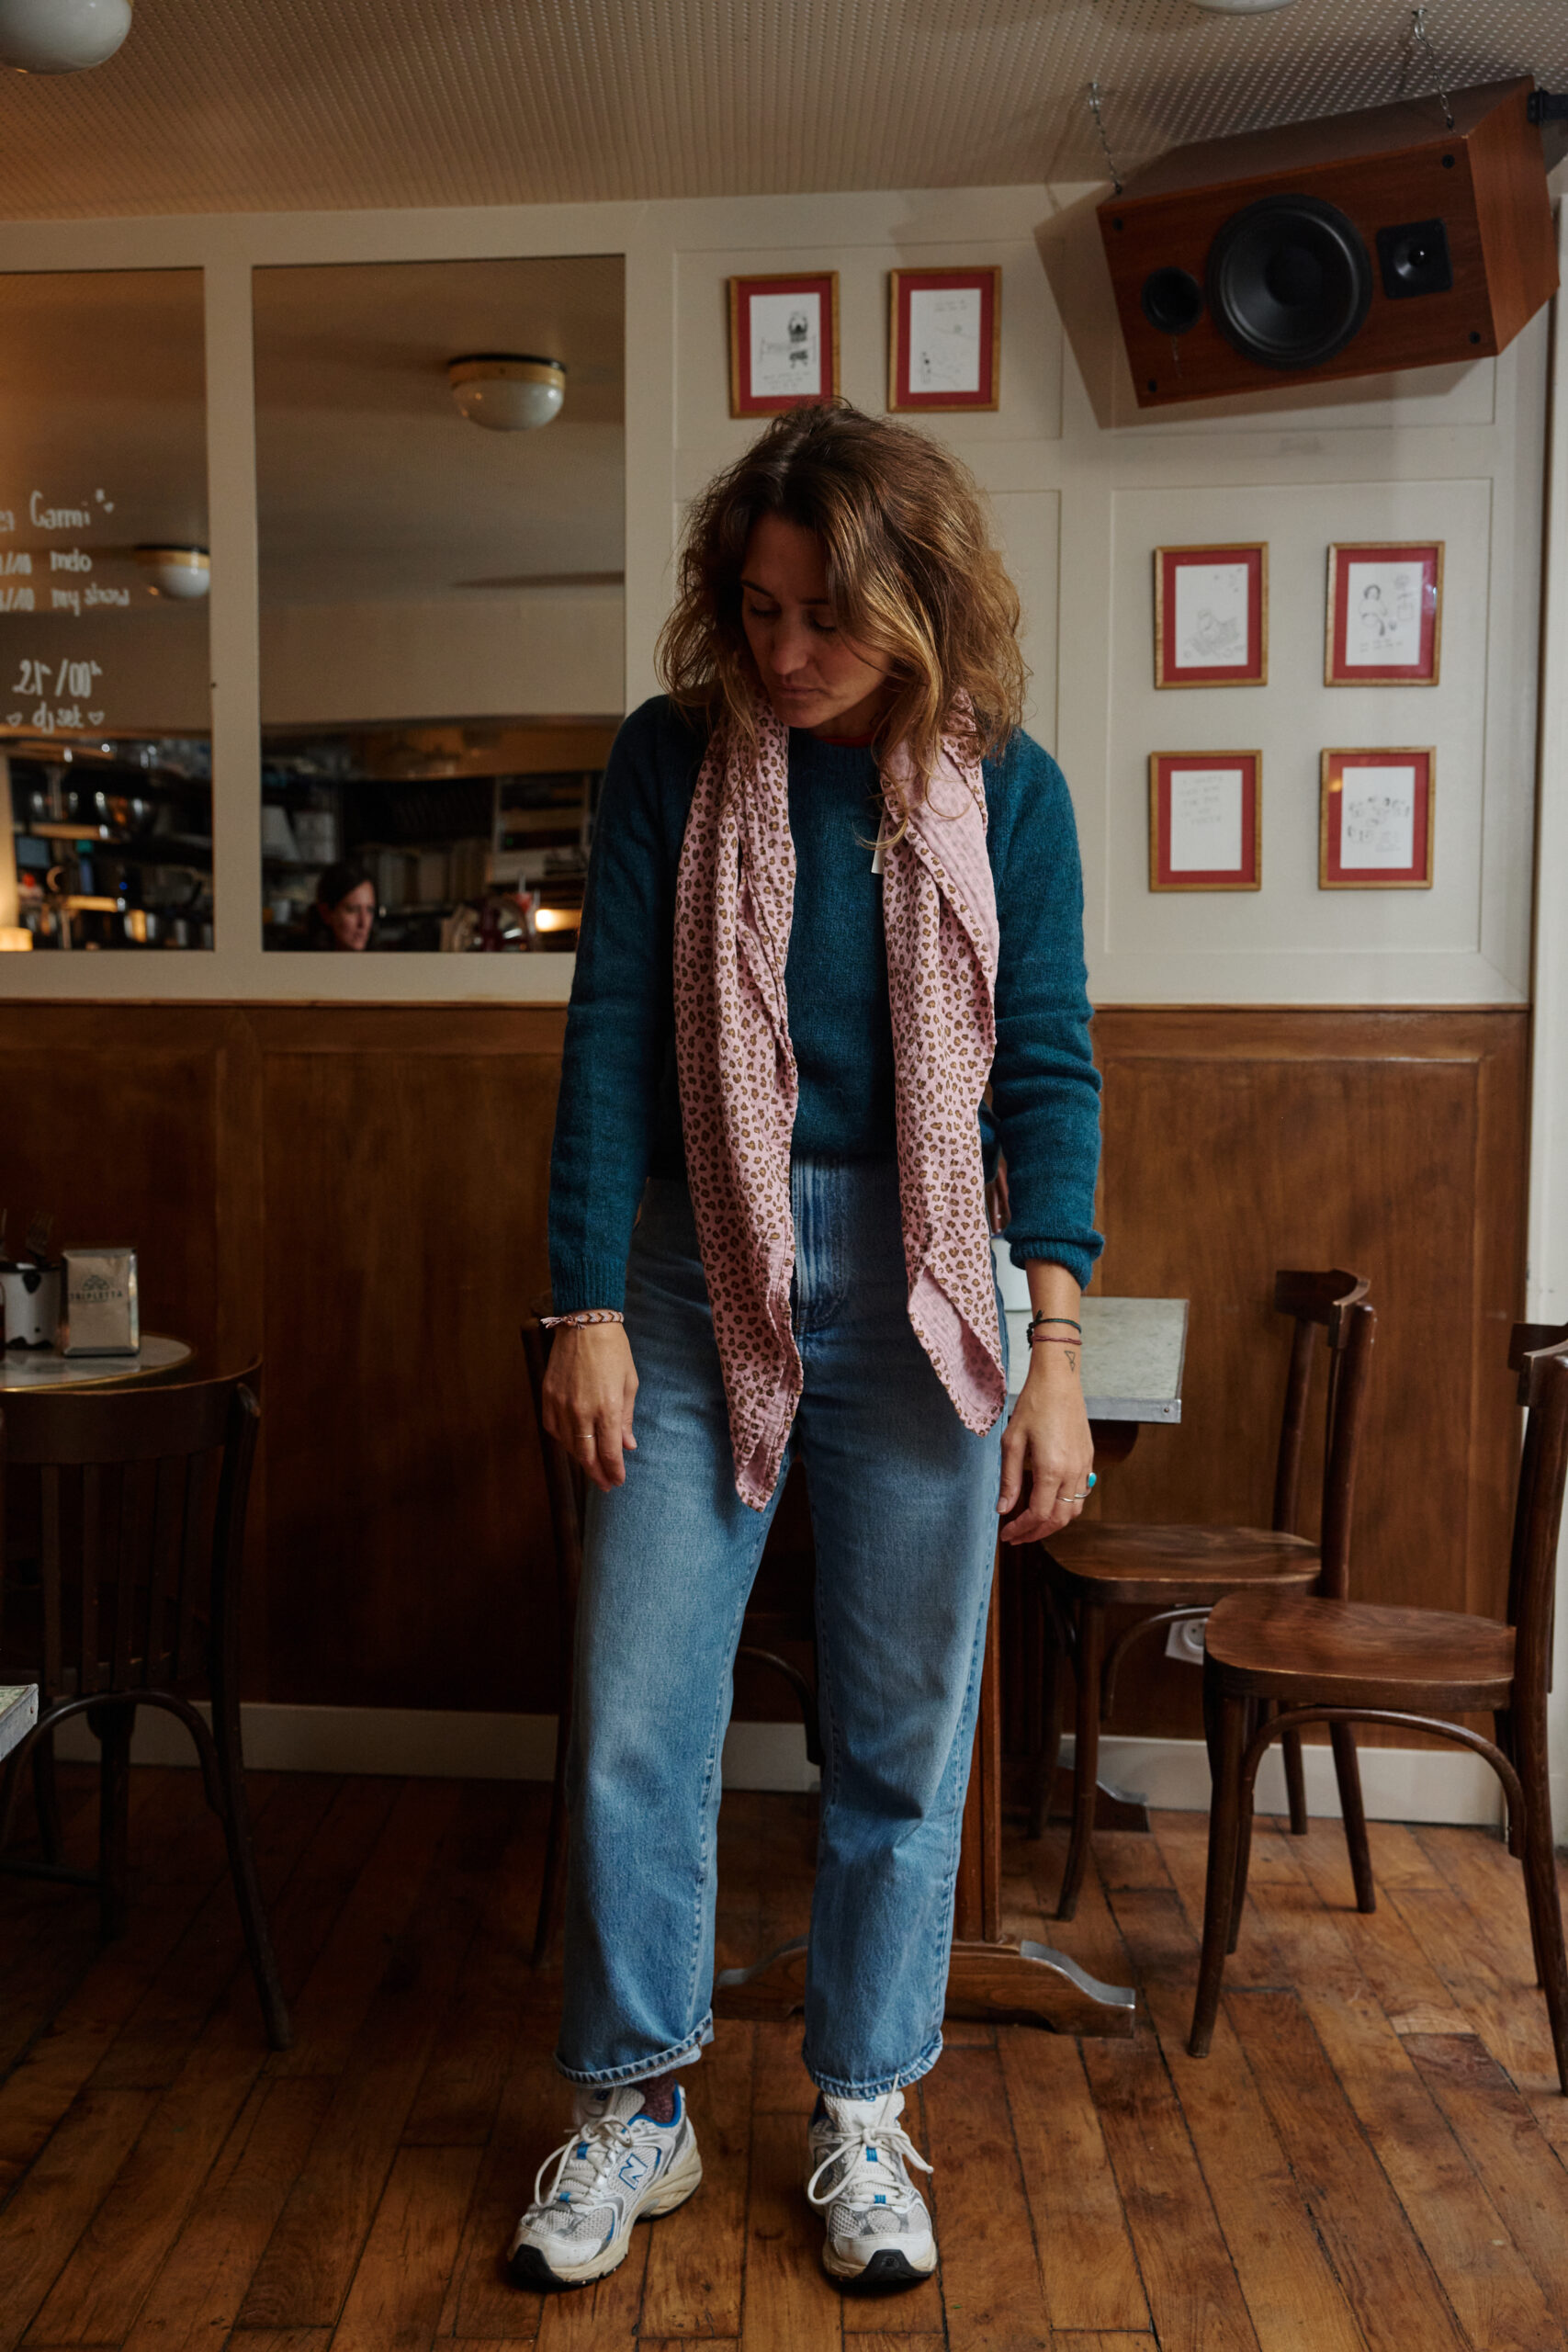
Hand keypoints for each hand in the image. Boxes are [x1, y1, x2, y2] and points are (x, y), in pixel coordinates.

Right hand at [542, 1322, 638, 1491]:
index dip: (614, 1471)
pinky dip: (563, 1440)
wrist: (585, 1323)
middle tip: (606, 1484)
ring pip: (569, 1445)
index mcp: (607, 1408)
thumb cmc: (614, 1350)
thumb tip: (628, 1445)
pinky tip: (572, 1444)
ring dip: (581, 1460)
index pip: (609, 1453)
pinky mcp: (547, 1396)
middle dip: (598, 1474)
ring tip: (592, 1467)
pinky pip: (553, 1428)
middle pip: (587, 1456)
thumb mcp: (629, 1383)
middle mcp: (582, 1411)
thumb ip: (626, 1418)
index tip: (618, 1481)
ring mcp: (561, 1404)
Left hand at [997, 1347, 1093, 1544]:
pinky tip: (1049, 1504)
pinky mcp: (1089, 1459)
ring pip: (1074, 1510)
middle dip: (1036, 1533)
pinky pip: (1081, 1494)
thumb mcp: (1012, 1442)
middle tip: (1016, 1537)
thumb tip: (1003, 1509)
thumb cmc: (1033, 1406)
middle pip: (1058, 1519)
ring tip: (1032, 1525)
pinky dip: (1066, 1508)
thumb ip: (1009, 1479)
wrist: (1059, 1382)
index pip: (1038, 1514)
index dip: (1021, 1529)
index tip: (1006, 1534)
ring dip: (1053, 1523)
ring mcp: (1085, 1466)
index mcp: (1051, 1469)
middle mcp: (1073, 1472)